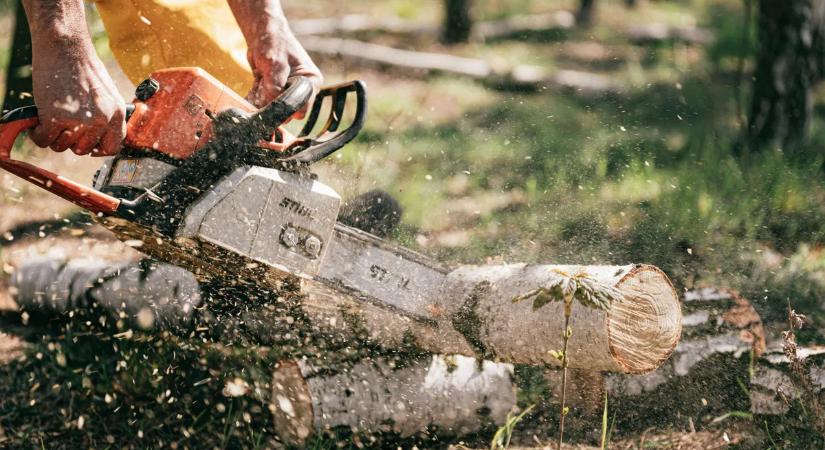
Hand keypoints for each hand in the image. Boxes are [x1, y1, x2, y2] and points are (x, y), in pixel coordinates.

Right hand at [30, 41, 125, 155]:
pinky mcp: (56, 117)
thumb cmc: (84, 67)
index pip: (112, 147)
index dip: (96, 148)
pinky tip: (38, 122)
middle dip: (71, 140)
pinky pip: (44, 140)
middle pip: (82, 150)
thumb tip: (101, 136)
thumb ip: (107, 115)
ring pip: (62, 147)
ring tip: (51, 118)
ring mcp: (79, 120)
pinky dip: (37, 134)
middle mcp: (101, 120)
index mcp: (116, 114)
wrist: (65, 47)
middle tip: (63, 125)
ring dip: (54, 136)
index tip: (85, 142)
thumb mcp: (107, 93)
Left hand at [246, 32, 322, 113]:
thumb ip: (275, 87)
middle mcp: (302, 89)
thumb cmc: (274, 43)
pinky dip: (257, 99)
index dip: (288, 108)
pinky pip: (266, 103)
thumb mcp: (275, 65)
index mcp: (311, 81)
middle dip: (274, 106)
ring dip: (264, 102)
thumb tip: (271, 107)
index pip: (303, 105)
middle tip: (264, 91)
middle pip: (290, 110)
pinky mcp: (276, 92)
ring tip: (260, 83)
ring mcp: (289, 91)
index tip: (273, 105)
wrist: (263, 34)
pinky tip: (254, 87)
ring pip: (276, 108)